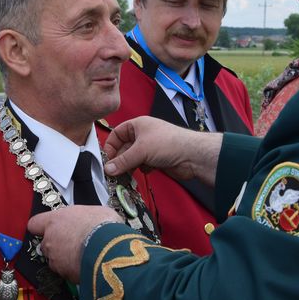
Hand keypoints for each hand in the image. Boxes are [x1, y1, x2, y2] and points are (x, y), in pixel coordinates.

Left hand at [27, 206, 122, 282]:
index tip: (49, 227)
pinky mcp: (64, 275)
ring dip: (65, 258)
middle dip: (56, 244)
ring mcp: (55, 259)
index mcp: (54, 221)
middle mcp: (49, 240)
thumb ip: (81, 216)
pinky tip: (86, 264)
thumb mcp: (94, 211)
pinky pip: (66, 272)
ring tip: (83, 254)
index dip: (41, 226)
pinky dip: (73, 270)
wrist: (109, 249)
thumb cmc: (102, 226)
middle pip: (45, 244)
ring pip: (55, 260)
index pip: (34, 223)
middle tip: (73, 242)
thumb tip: (88, 219)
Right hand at [103, 116, 221, 186]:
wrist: (191, 156)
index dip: (111, 145)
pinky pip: (142, 165)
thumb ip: (122, 161)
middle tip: (114, 172)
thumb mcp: (140, 150)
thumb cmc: (168, 143)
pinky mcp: (156, 159)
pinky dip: (141, 169)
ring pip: (133, 158)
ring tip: (127, 174)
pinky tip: (145, 170)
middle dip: (120, 159)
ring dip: (129, 166)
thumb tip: (108, 169)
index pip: (117, 133)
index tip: (107, 159)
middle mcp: (143, 135)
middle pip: (124, 147)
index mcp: (138, 125)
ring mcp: (150, 147)